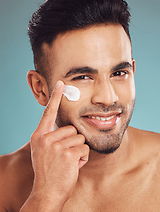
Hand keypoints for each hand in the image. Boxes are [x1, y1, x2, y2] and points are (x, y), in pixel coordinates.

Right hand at [29, 81, 89, 209]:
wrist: (47, 193)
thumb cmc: (48, 171)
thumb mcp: (43, 151)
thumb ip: (51, 137)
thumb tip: (67, 127)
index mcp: (39, 136)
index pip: (48, 113)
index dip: (56, 97)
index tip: (61, 84)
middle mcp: (46, 139)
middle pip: (72, 129)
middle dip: (73, 143)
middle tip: (64, 156)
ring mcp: (56, 147)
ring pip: (80, 139)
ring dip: (78, 151)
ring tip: (68, 162)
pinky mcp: (68, 154)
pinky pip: (84, 150)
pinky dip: (82, 159)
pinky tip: (73, 167)